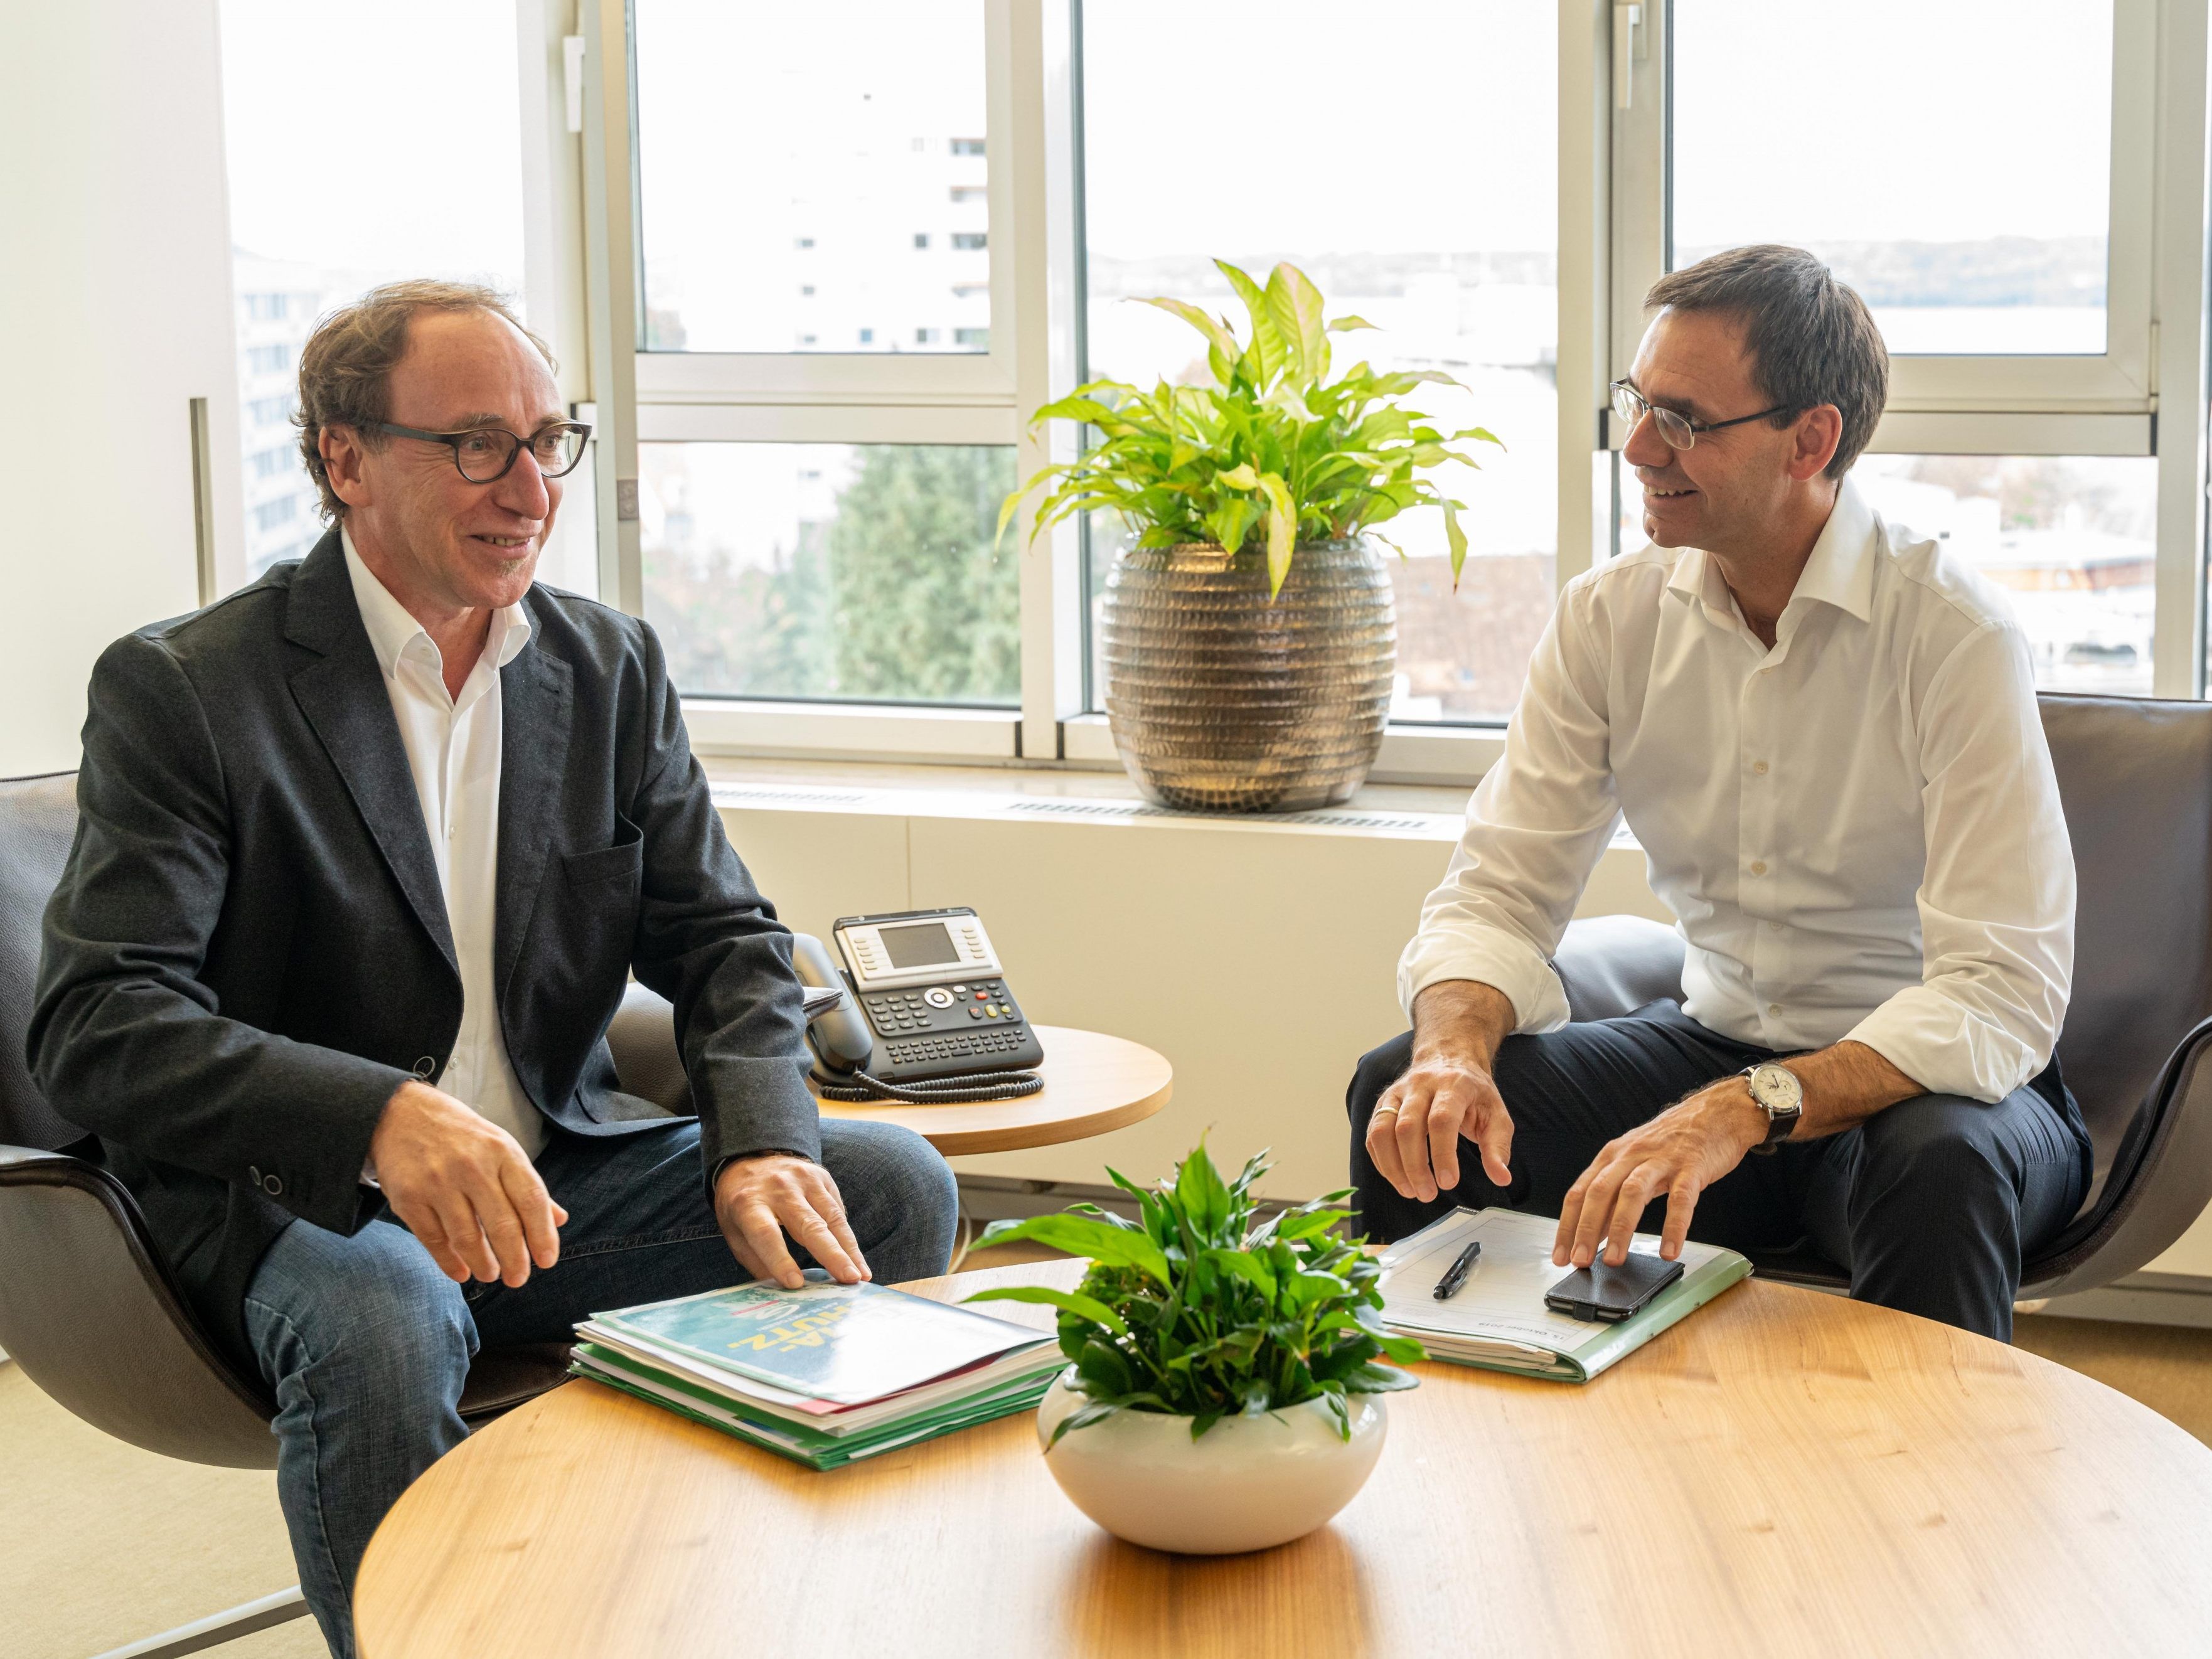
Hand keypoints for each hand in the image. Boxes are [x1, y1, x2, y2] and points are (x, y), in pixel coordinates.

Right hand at [370, 1080, 566, 1285]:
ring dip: (483, 1263)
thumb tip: (559, 1219)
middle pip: (502, 1224)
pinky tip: (461, 1272)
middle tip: (518, 1279)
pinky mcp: (409, 1198)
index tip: (547, 1260)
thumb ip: (527, 1185)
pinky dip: (449, 1262)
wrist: (402, 1115)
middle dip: (514, 1259)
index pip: (531, 1199)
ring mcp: (438, 1182)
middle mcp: (473, 1166)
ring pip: (467, 1237)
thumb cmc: (460, 1136)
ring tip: (491, 1274)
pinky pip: (434, 1240)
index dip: (542, 1235)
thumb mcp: (500, 1147)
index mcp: (502, 1152)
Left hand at [714, 1154, 868, 1288]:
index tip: (796, 1284)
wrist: (753, 1159)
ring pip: (832, 1218)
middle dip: (832, 1254)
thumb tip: (781, 1292)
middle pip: (809, 1225)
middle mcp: (778, 1188)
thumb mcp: (734, 1232)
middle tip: (849, 1279)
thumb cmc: (742, 1205)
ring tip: (861, 1275)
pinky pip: (837, 1210)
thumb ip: (756, 1260)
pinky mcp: (822, 1177)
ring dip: (849, 1249)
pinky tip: (855, 1258)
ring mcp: (804, 1179)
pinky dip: (847, 1237)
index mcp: (748, 1203)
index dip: (780, 1259)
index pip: (766, 1233)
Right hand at [1367, 1051, 1515, 1204]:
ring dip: (1393, 1166)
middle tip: (1427, 1194)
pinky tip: (1397, 1178)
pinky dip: (1381, 1160)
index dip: (1443, 1153)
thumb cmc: (1474, 1093)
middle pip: (1407, 1126)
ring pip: (1382, 1130)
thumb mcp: (1496, 1114)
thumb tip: (1501, 1178)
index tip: (1448, 1182)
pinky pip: (1373, 1133)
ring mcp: (1397, 1092)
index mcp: (1453, 1085)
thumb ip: (1498, 1146)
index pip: (1441, 1120)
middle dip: (1415, 1166)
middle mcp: (1421, 1085)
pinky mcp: (1383, 1102)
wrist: (1448, 1058)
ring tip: (1410, 1191)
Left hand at [1553, 1080, 1766, 1267]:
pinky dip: (1673, 1227)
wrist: (1717, 1112)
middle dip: (1586, 1230)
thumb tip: (1595, 1232)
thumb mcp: (1636, 1161)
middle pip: (1600, 1193)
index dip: (1567, 1226)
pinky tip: (1669, 1250)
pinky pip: (1681, 1200)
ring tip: (1614, 1260)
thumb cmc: (1673, 1141)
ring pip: (1632, 1194)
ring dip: (1620, 1229)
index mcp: (1613, 1156)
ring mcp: (1661, 1160)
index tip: (1559, 1256)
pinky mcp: (1691, 1166)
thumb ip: (1616, 1193)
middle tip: (1579, 1261)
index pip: (1579, 1192)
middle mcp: (1631, 1155)